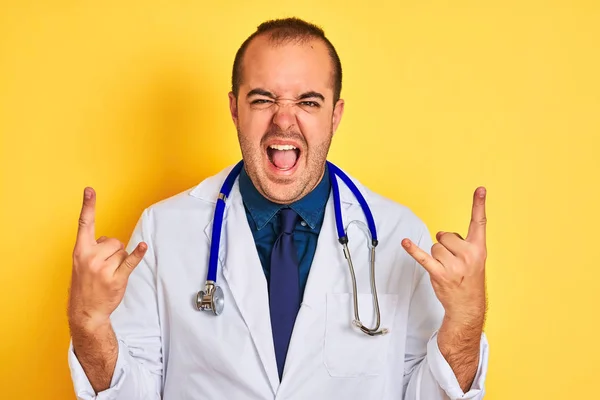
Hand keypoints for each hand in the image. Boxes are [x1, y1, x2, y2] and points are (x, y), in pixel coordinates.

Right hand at [68, 187, 146, 330]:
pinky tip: (143, 246)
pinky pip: (130, 261)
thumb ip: (93, 248)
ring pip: (123, 251)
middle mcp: (90, 257)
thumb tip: (109, 241)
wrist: (86, 312)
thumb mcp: (81, 264)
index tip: (89, 190)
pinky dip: (138, 254)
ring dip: (120, 261)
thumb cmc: (85, 286)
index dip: (88, 206)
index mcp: (80, 251)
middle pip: (114, 240)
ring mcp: (103, 268)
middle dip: (114, 251)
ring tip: (109, 275)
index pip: (84, 224)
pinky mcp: (116, 278)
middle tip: (104, 267)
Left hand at [402, 187, 486, 325]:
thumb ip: (462, 243)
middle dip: (445, 245)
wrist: (468, 305)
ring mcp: (453, 265)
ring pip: (435, 246)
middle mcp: (468, 254)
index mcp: (478, 249)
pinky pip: (423, 257)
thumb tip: (442, 235)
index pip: (479, 222)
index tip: (480, 189)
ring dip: (436, 256)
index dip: (479, 204)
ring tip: (447, 269)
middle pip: (444, 235)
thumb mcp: (475, 260)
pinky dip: (412, 250)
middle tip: (453, 261)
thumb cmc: (469, 280)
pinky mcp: (439, 273)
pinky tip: (405, 243)